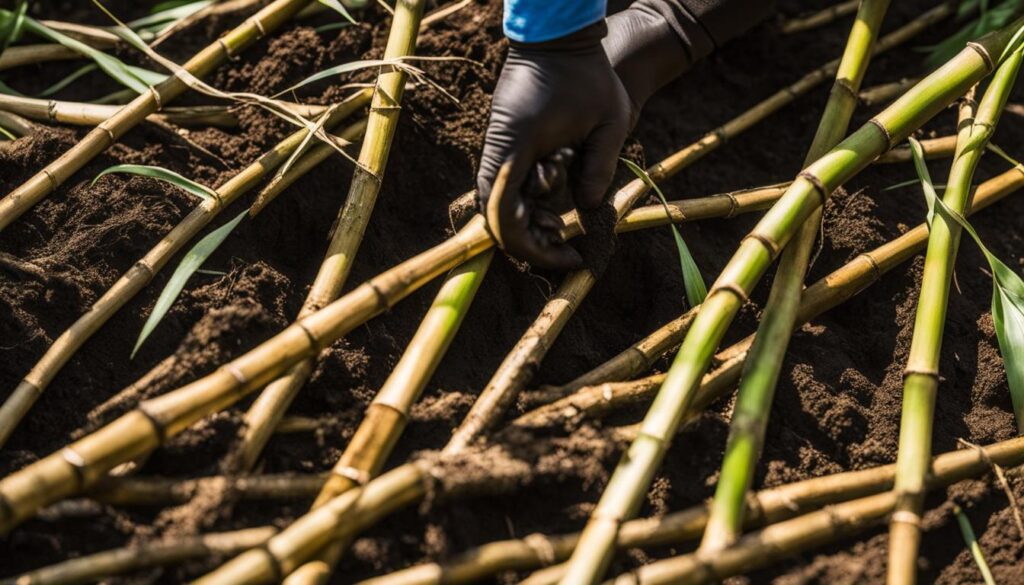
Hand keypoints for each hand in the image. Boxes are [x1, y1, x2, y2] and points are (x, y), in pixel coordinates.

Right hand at [477, 22, 631, 269]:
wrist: (560, 36)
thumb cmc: (588, 74)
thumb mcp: (609, 124)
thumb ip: (598, 172)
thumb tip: (585, 212)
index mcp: (516, 148)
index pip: (505, 216)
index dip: (532, 246)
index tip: (568, 255)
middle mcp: (499, 151)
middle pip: (498, 217)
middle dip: (532, 241)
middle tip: (569, 250)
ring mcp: (498, 146)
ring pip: (501, 203)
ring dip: (531, 221)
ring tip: (564, 229)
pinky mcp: (506, 142)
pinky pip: (509, 184)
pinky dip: (529, 200)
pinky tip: (555, 199)